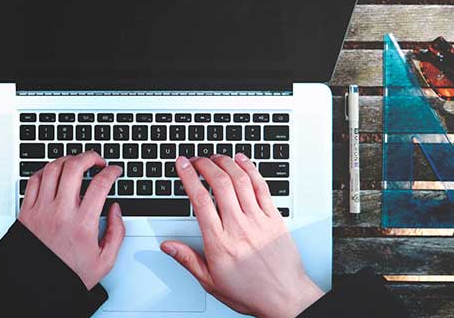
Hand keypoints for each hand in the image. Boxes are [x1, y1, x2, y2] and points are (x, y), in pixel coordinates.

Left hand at [19, 151, 124, 289]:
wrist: (38, 286)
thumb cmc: (68, 274)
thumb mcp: (104, 260)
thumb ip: (117, 232)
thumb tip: (116, 210)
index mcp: (83, 224)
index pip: (100, 184)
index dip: (112, 171)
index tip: (115, 171)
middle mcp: (61, 212)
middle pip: (74, 167)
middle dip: (90, 157)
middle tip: (97, 160)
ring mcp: (42, 209)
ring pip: (53, 169)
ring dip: (68, 160)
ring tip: (77, 163)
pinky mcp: (27, 211)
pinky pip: (34, 180)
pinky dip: (46, 170)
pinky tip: (55, 172)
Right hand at [161, 154, 324, 317]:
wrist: (285, 297)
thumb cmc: (250, 292)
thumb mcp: (211, 281)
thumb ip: (187, 260)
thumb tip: (168, 246)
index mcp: (220, 243)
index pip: (200, 201)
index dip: (188, 177)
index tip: (181, 165)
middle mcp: (239, 227)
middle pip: (219, 184)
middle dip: (204, 165)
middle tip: (195, 159)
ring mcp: (258, 220)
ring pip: (240, 180)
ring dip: (225, 163)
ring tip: (215, 157)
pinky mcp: (274, 218)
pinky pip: (261, 187)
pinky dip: (250, 169)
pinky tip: (242, 161)